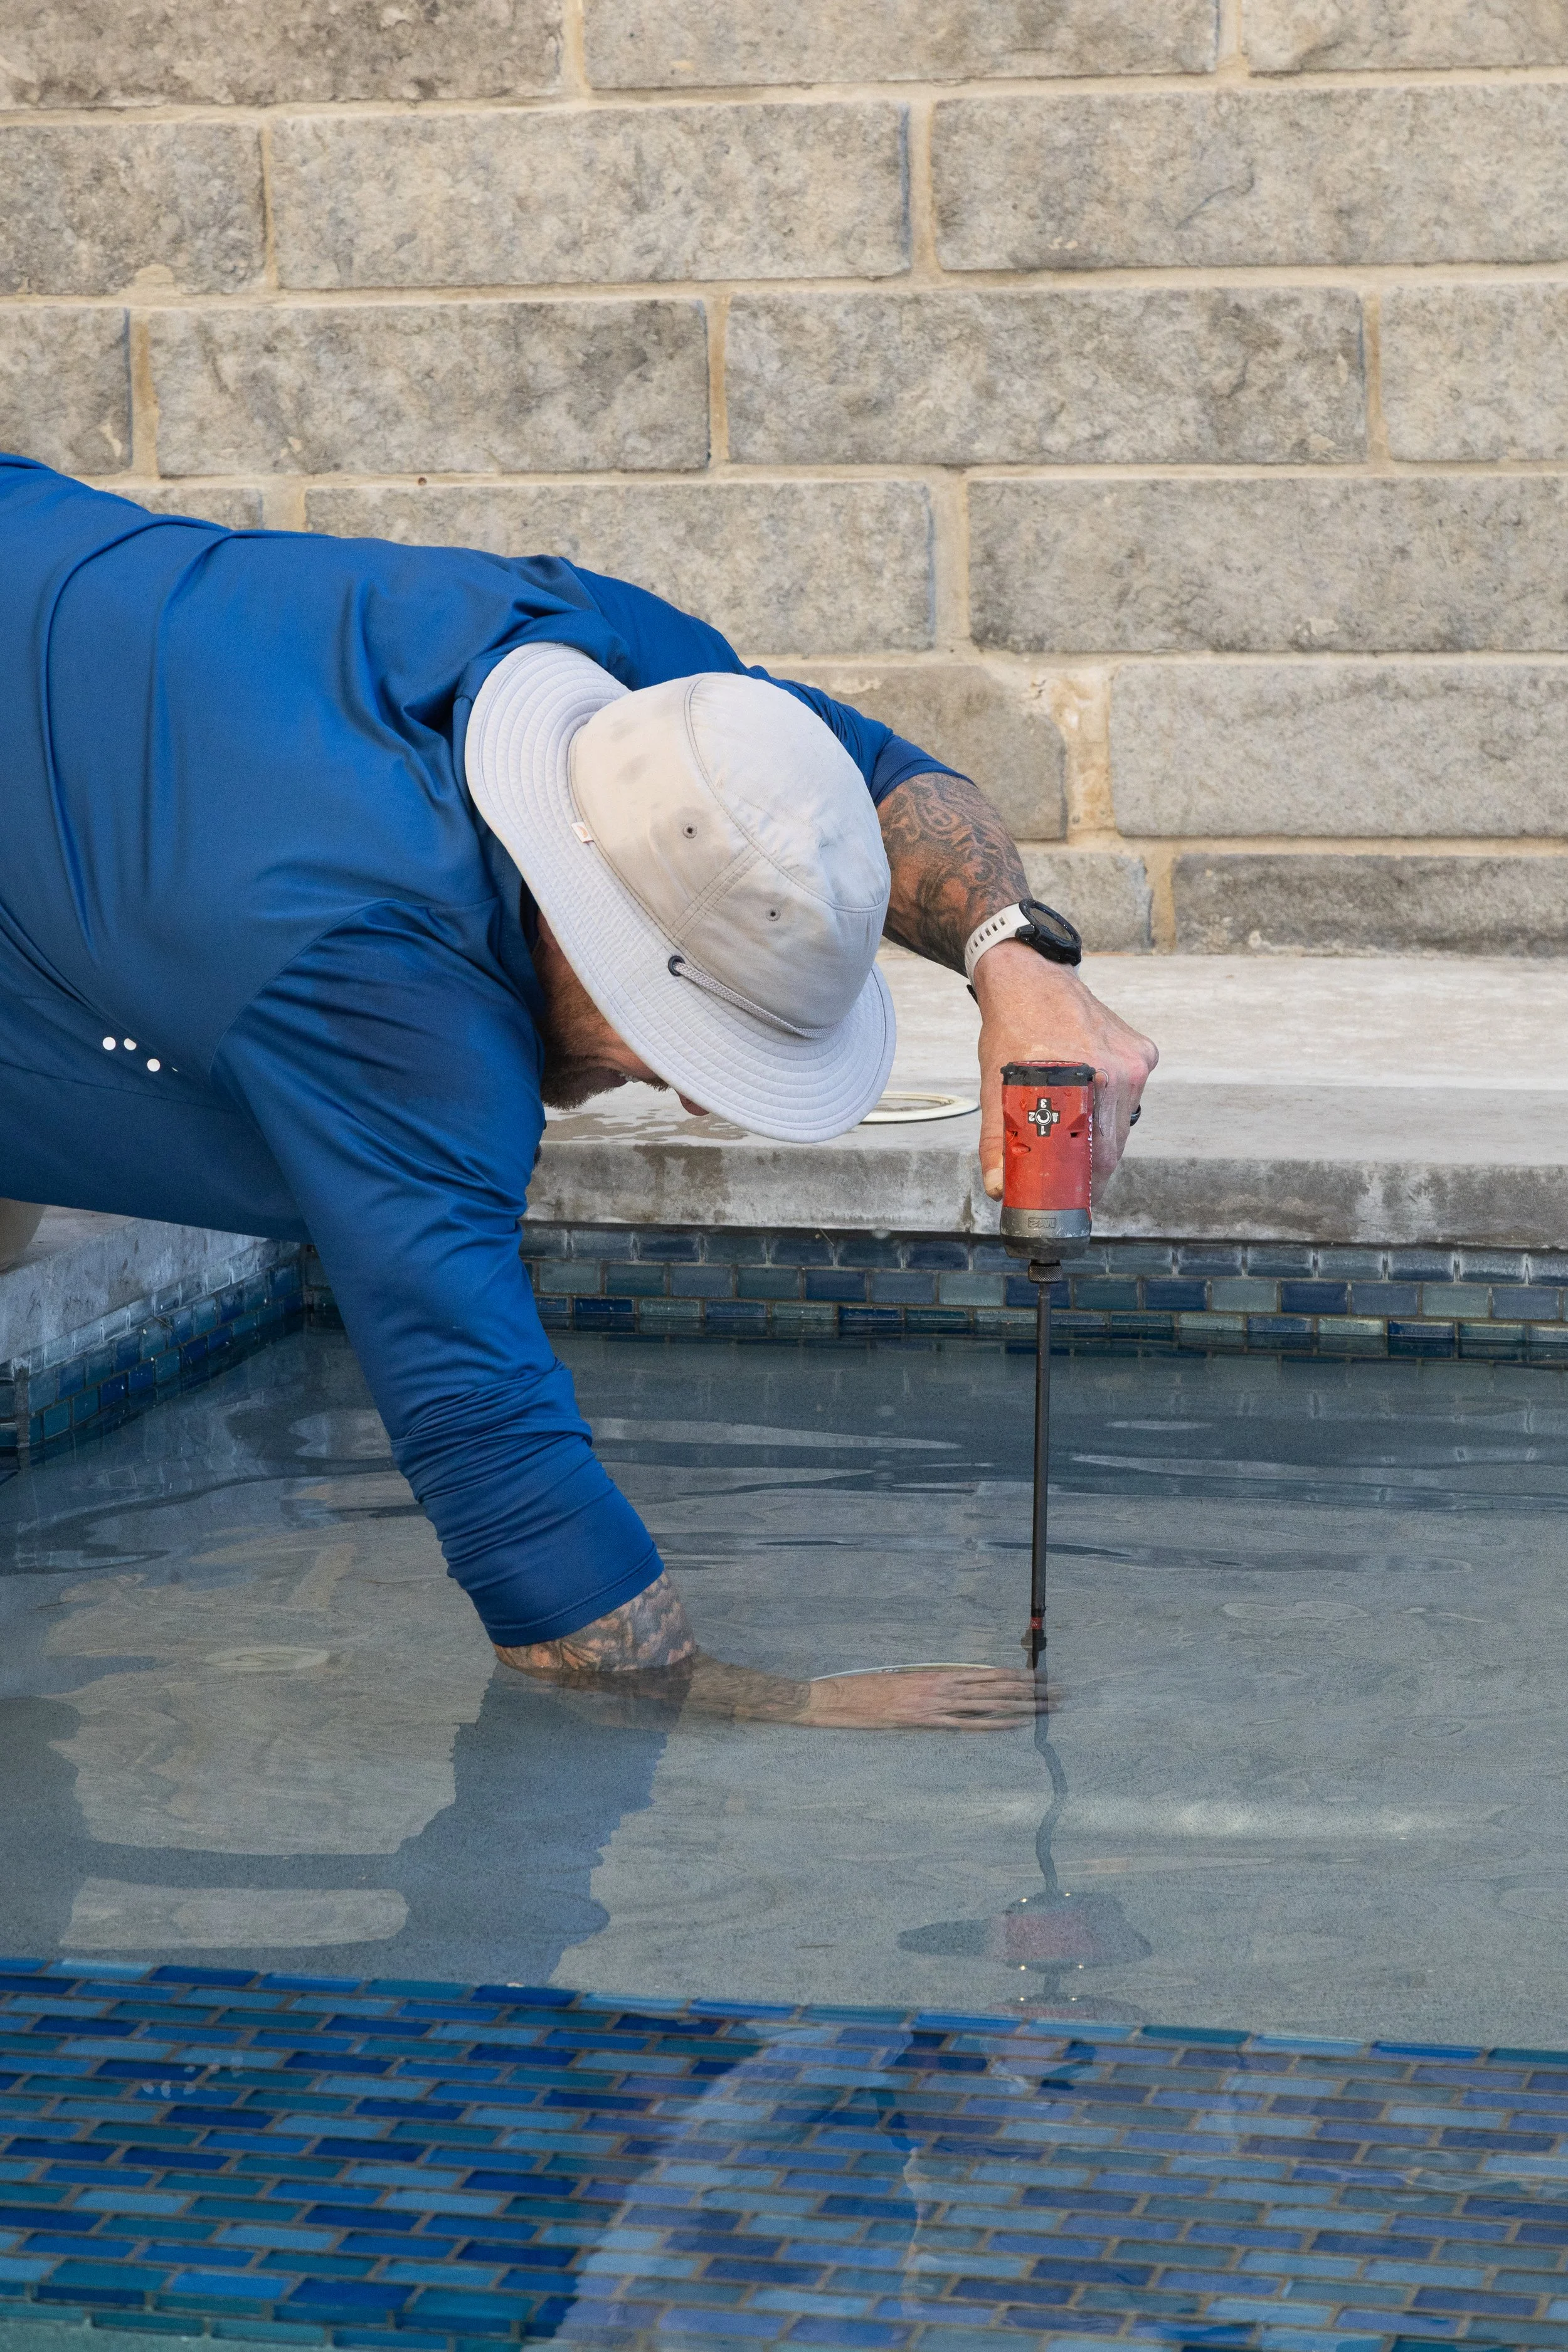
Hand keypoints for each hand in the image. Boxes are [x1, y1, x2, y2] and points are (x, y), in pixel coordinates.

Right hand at [798, 1664, 1045, 1730]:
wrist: (839, 1697)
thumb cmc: (868, 1687)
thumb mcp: (903, 1679)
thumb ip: (930, 1683)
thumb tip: (954, 1686)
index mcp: (937, 1672)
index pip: (987, 1672)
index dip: (1016, 1674)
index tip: (1040, 1675)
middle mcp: (942, 1685)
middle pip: (996, 1685)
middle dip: (1031, 1688)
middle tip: (1060, 1691)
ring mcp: (936, 1704)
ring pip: (989, 1703)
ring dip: (1022, 1705)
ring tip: (1049, 1707)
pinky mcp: (925, 1722)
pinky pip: (966, 1723)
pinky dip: (993, 1724)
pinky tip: (1014, 1724)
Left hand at [973, 943, 1157, 1201]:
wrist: (1028, 978)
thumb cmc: (1012, 1030)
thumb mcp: (996, 1089)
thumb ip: (998, 1141)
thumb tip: (1000, 1187)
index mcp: (1090, 1081)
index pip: (1101, 1156)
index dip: (1086, 1183)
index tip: (1072, 1196)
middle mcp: (1122, 1069)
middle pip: (1115, 1142)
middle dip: (1091, 1163)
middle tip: (1066, 1172)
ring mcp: (1136, 1059)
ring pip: (1123, 1120)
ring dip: (1099, 1132)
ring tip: (1070, 1125)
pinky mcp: (1143, 1051)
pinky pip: (1129, 1093)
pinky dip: (1108, 1102)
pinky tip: (1084, 1090)